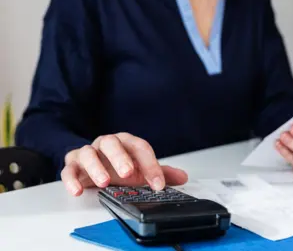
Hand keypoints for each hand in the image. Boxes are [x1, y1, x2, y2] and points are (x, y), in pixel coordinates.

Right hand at [61, 132, 187, 195]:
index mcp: (126, 142)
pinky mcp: (72, 165)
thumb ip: (159, 172)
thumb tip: (183, 177)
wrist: (91, 161)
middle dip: (120, 158)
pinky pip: (68, 170)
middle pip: (112, 144)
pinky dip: (71, 179)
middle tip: (128, 173)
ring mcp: (88, 153)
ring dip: (96, 168)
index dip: (151, 165)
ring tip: (104, 183)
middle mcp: (106, 144)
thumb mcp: (140, 168)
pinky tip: (78, 190)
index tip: (158, 184)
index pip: (140, 148)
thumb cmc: (117, 164)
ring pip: (88, 154)